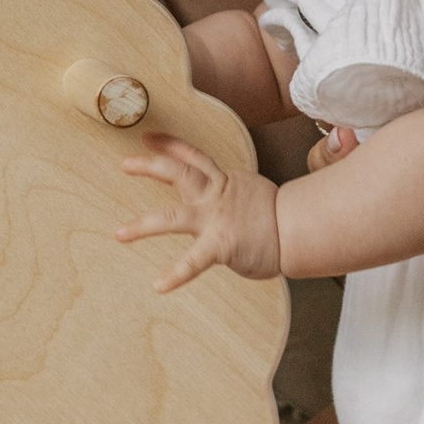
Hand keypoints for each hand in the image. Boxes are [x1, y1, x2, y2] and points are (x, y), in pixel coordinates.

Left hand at [117, 135, 283, 291]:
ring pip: (174, 216)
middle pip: (179, 172)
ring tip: (121, 234)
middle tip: (125, 163)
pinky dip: (176, 274)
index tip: (149, 137)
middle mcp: (216, 196)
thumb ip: (234, 195)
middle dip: (149, 166)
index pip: (194, 157)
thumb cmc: (280, 218)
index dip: (170, 145)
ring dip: (143, 225)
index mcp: (224, 183)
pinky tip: (159, 286)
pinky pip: (194, 261)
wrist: (302, 230)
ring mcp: (217, 220)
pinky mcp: (222, 245)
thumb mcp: (254, 194)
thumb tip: (228, 197)